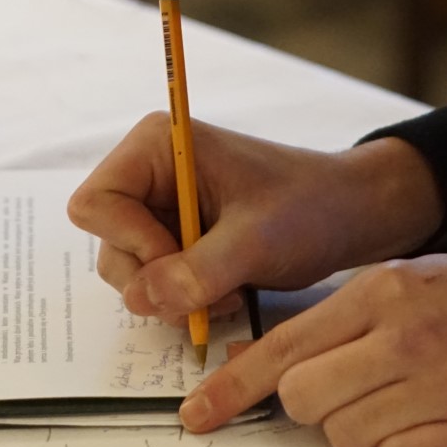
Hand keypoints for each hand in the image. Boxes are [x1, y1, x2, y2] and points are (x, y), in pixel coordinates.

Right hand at [67, 114, 441, 321]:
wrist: (350, 216)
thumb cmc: (309, 207)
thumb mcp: (256, 240)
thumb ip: (197, 271)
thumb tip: (142, 298)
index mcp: (158, 147)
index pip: (96, 204)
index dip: (131, 242)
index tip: (181, 260)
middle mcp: (150, 175)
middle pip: (109, 245)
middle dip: (158, 278)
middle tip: (211, 288)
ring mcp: (162, 211)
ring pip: (131, 274)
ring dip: (177, 296)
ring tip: (230, 289)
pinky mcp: (177, 241)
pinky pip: (157, 285)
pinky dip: (188, 300)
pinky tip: (230, 292)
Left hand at [179, 252, 446, 446]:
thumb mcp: (406, 280)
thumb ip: (334, 320)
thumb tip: (258, 361)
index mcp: (381, 292)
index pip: (283, 348)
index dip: (231, 389)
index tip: (197, 415)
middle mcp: (404, 338)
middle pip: (305, 400)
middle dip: (314, 406)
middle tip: (356, 389)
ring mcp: (440, 388)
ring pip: (346, 437)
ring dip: (363, 430)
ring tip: (410, 398)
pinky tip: (436, 422)